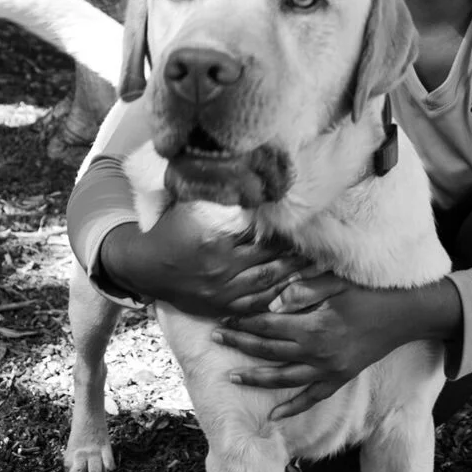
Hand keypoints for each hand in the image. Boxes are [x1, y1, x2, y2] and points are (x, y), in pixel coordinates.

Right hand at [99, 210, 309, 318]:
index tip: (308, 221)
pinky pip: (255, 305)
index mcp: (215, 239)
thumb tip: (244, 165)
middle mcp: (221, 267)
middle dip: (299, 255)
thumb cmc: (171, 228)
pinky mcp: (220, 306)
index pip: (260, 232)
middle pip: (270, 260)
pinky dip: (277, 299)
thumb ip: (218, 190)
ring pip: (268, 284)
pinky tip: (296, 292)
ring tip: (321, 269)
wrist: (144, 266)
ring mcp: (221, 291)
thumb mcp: (190, 203)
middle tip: (327, 248)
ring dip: (295, 277)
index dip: (285, 229)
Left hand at [212, 274, 413, 418]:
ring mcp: (330, 370)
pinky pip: (312, 397)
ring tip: (232, 376)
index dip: (244, 320)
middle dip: (240, 343)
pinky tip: (274, 415)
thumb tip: (271, 303)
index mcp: (314, 326)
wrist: (404, 314)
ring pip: (284, 379)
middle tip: (216, 337)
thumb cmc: (369, 292)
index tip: (225, 316)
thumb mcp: (336, 282)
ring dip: (256, 378)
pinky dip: (293, 408)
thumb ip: (302, 289)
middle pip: (269, 350)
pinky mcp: (340, 378)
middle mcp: (318, 353)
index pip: (268, 325)